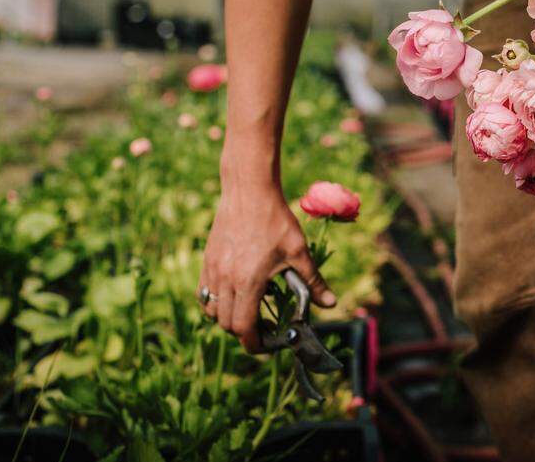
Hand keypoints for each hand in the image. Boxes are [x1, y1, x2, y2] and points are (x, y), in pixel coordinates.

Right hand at [199, 180, 334, 352]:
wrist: (249, 191)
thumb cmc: (275, 220)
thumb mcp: (299, 252)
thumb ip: (313, 282)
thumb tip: (330, 303)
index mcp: (248, 282)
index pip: (243, 327)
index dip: (254, 342)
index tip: (267, 344)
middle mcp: (225, 279)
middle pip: (226, 323)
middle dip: (244, 331)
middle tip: (264, 326)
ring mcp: (212, 270)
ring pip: (211, 309)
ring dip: (227, 317)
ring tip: (248, 309)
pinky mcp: (207, 260)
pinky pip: (204, 292)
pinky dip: (215, 301)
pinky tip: (233, 293)